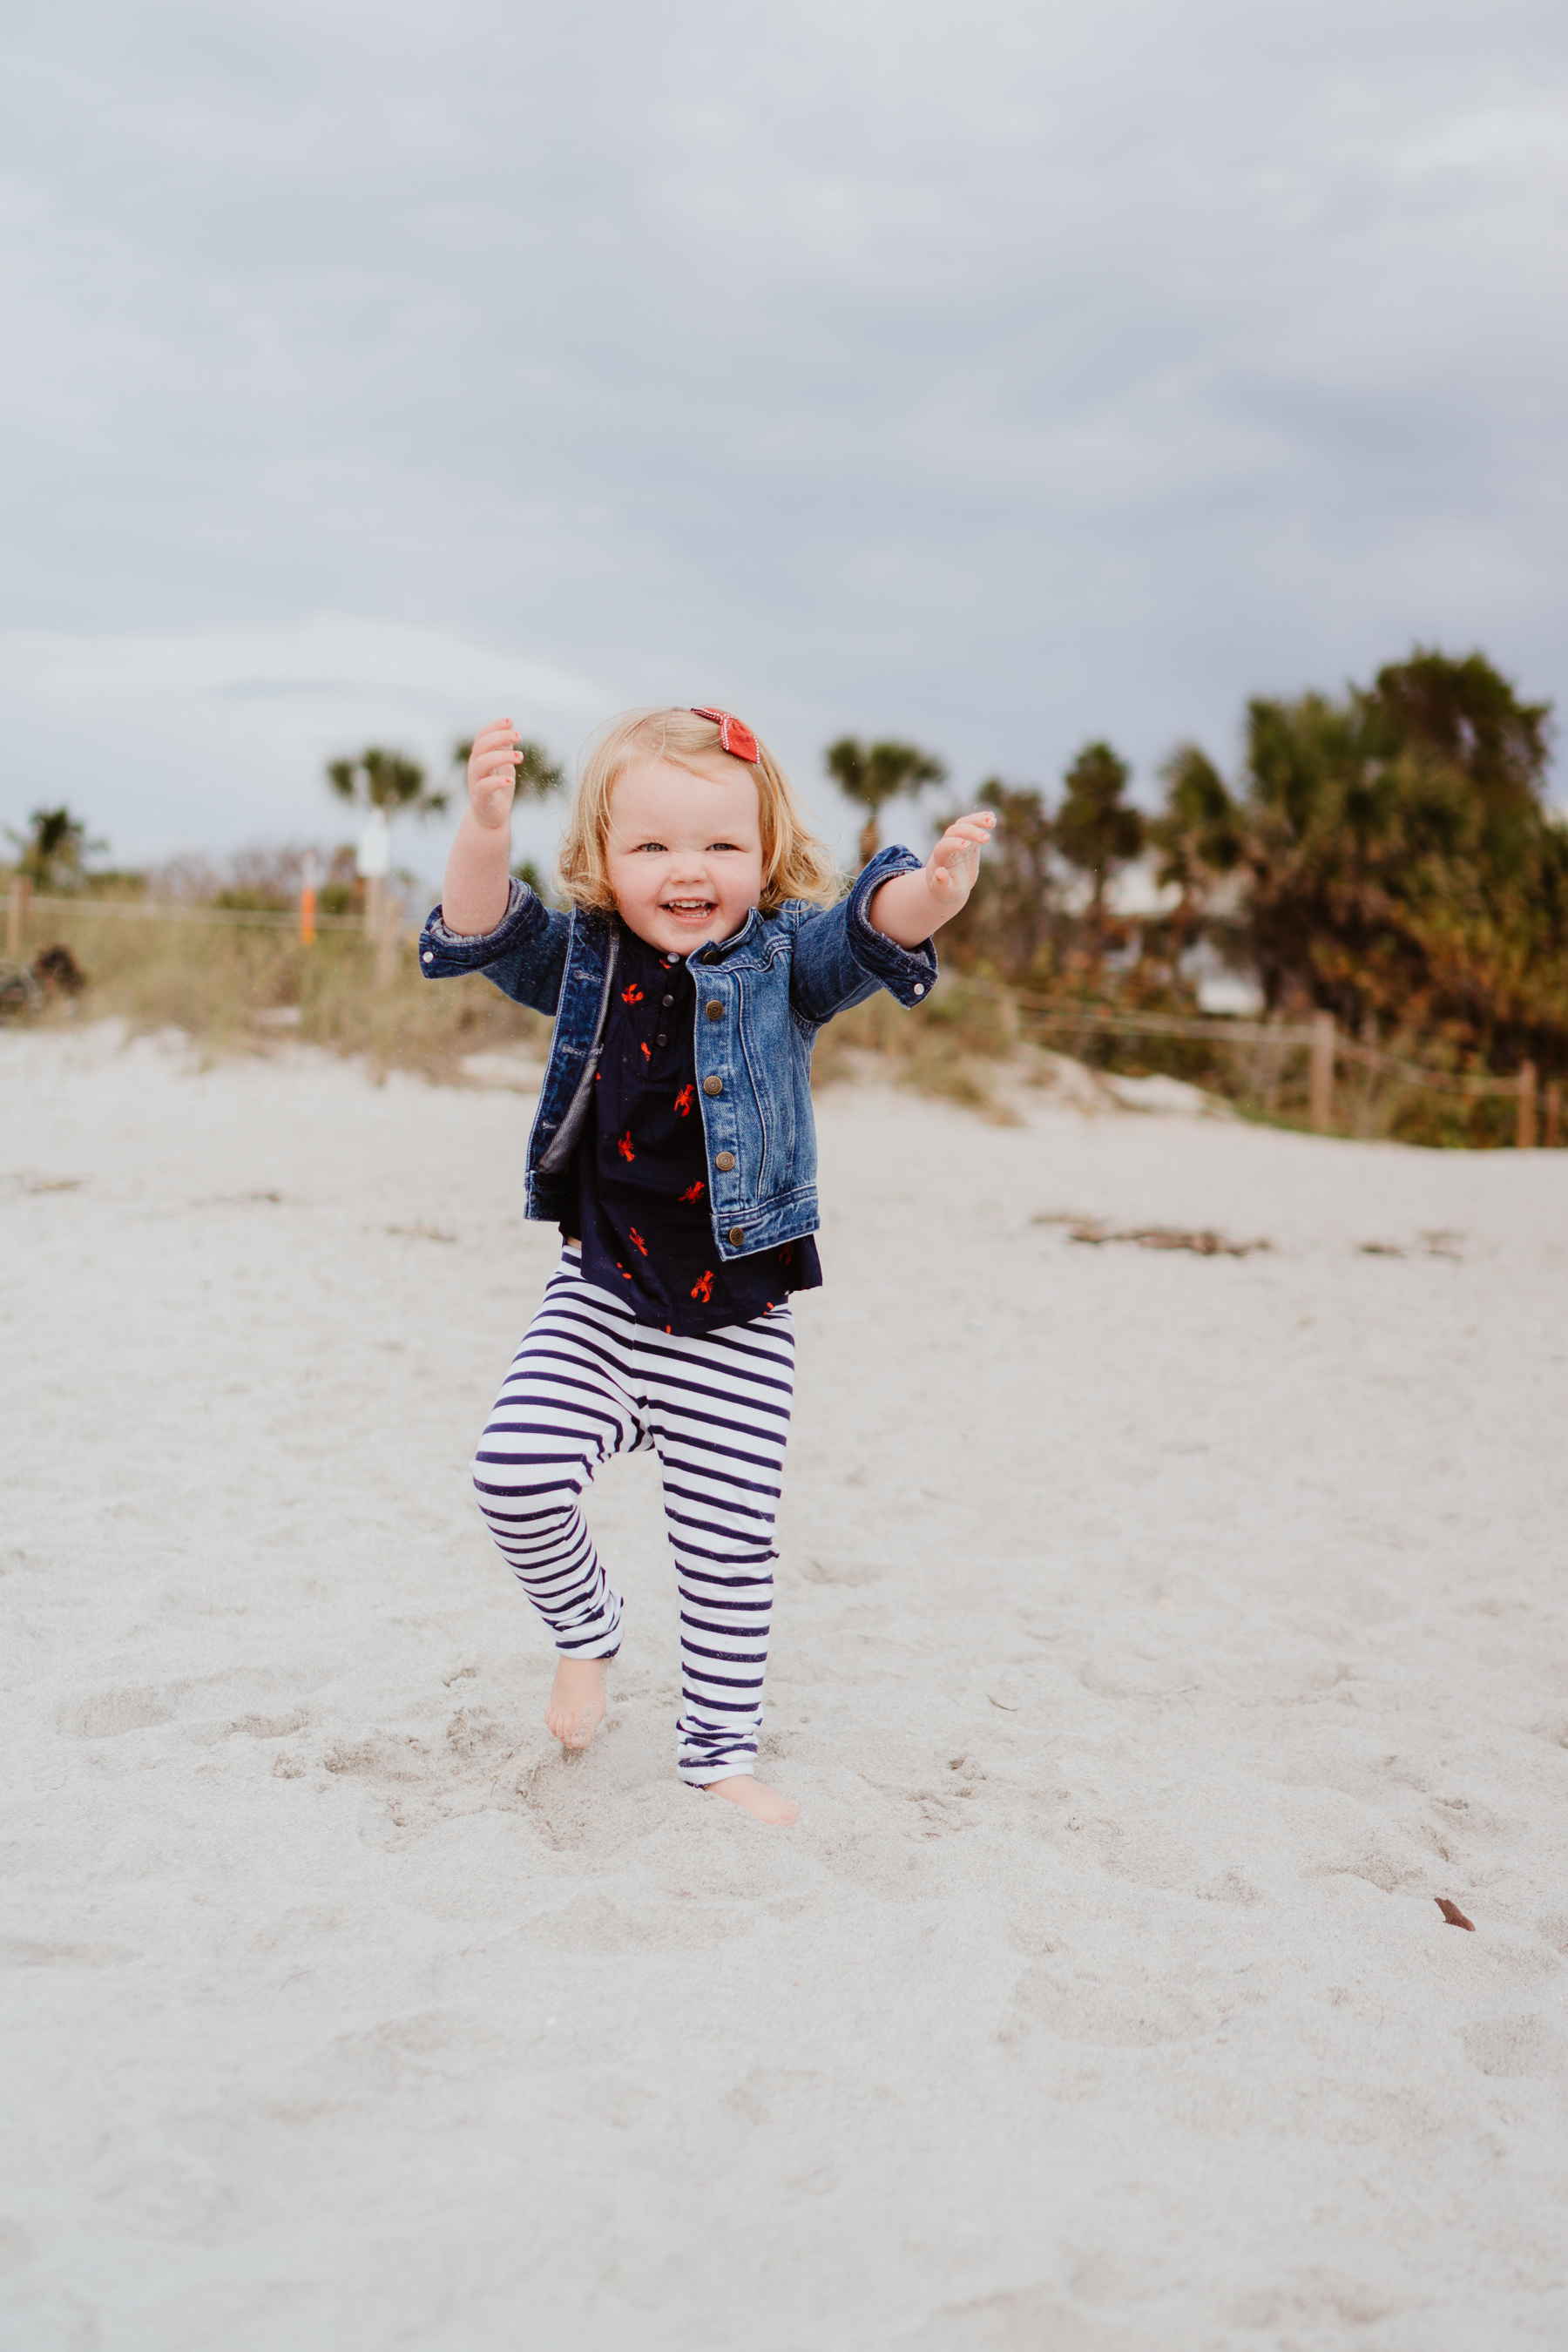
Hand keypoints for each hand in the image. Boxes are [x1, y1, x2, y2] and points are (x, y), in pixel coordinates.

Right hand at [467, 717, 521, 831]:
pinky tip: (511, 780)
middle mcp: (475, 767)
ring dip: (501, 757)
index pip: (482, 736)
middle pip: (481, 746)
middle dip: (500, 737)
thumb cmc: (498, 788)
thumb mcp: (503, 765)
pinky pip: (485, 786)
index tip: (511, 720)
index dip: (494, 726)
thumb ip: (504, 749)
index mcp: (480, 757)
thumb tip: (511, 728)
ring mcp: (475, 782)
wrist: (491, 817)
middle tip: (520, 735)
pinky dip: (498, 781)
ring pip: (482, 763)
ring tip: (520, 757)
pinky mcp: (480, 798)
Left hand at [925, 809, 995, 910]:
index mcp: (940, 858)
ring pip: (964, 823)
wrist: (950, 885)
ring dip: (977, 820)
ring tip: (992, 821)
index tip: (967, 846)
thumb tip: (940, 873)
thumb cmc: (946, 890)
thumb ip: (941, 884)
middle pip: (955, 830)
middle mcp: (947, 844)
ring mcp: (958, 839)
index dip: (954, 843)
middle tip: (987, 839)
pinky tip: (992, 818)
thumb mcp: (944, 891)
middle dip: (970, 831)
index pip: (945, 845)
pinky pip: (973, 825)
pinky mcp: (969, 839)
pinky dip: (981, 819)